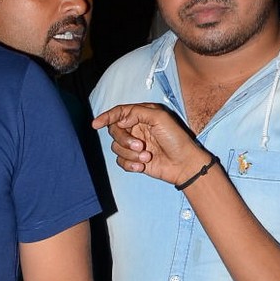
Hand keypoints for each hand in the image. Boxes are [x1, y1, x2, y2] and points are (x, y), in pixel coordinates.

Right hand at [92, 102, 208, 186]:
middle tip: (140, 146)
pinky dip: (130, 165)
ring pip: (116, 148)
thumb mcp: (160, 118)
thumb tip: (120, 120)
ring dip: (130, 154)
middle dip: (124, 140)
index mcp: (142, 115)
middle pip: (115, 131)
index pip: (119, 112)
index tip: (95, 124)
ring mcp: (133, 145)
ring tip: (147, 157)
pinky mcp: (133, 160)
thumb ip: (138, 113)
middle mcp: (136, 128)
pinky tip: (142, 167)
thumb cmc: (176, 139)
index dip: (106, 117)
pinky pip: (120, 162)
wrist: (183, 164)